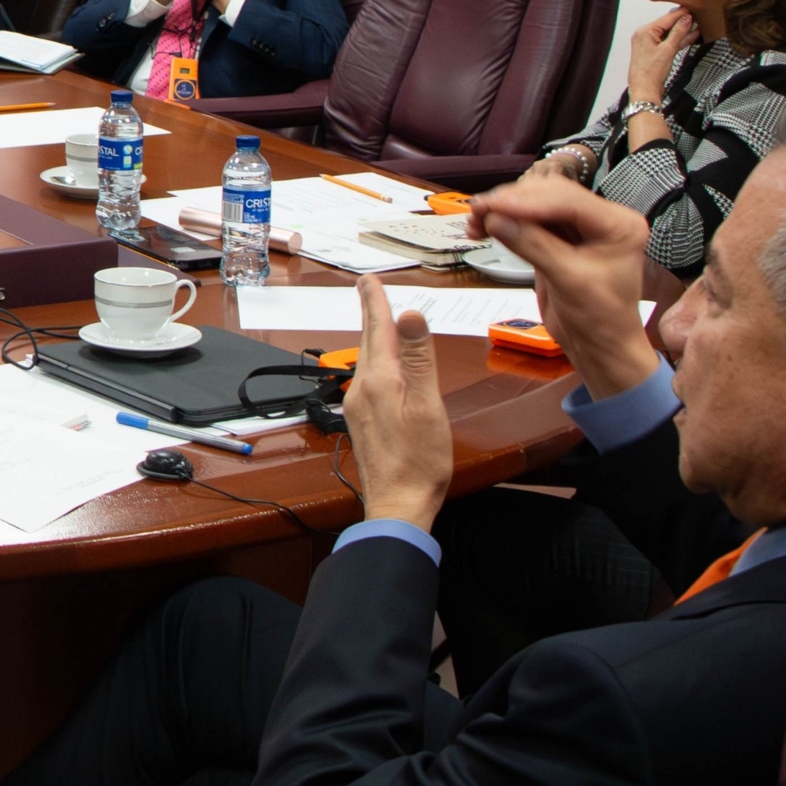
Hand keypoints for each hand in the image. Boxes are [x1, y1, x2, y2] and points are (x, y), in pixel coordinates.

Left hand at [345, 277, 452, 532]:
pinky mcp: (362, 421)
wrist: (397, 506)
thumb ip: (419, 359)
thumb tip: (409, 314)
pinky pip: (367, 379)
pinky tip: (380, 364)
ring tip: (376, 318)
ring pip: (366, 360)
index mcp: (379, 381)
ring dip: (372, 335)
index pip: (377, 329)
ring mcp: (358, 406)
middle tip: (368, 289)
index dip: (377, 302)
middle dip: (370, 313)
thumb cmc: (419, 462)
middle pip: (367, 341)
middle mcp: (361, 389)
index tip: (370, 279)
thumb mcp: (427, 407)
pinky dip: (375, 360)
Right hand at [465, 177, 664, 400]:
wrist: (601, 349)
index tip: (491, 205)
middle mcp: (601, 218)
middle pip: (550, 196)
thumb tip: (493, 219)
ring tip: (473, 221)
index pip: (568, 200)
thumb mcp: (569, 281)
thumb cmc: (599, 319)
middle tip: (475, 211)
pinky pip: (530, 222)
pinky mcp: (560, 239)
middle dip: (511, 202)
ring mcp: (579, 228)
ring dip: (503, 211)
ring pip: (536, 205)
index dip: (527, 201)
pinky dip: (506, 223)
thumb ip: (533, 246)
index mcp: (618, 224)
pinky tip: (483, 229)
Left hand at [625, 8, 697, 102]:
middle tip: (698, 15)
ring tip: (698, 24)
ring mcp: (649, 43)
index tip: (692, 7)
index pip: (667, 18)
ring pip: (669, 34)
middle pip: (668, 25)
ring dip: (683, 31)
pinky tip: (691, 36)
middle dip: (683, 21)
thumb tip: (686, 19)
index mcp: (645, 31)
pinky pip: (668, 42)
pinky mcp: (654, 51)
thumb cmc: (651, 72)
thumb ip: (678, 32)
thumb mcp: (668, 49)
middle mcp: (645, 35)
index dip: (681, 13)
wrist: (645, 90)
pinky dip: (678, 40)